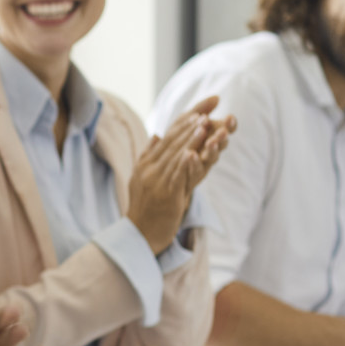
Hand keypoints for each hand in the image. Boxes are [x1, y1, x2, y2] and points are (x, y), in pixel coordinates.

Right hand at [126, 97, 235, 253]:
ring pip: (176, 156)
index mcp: (146, 163)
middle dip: (190, 126)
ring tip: (205, 125)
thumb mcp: (143, 178)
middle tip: (206, 112)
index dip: (184, 122)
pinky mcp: (166, 195)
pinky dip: (186, 163)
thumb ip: (150, 156)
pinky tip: (195, 152)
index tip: (200, 109)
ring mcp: (156, 181)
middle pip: (172, 143)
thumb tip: (156, 135)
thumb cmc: (144, 208)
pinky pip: (177, 176)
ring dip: (191, 139)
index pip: (166, 137)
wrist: (138, 236)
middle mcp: (150, 169)